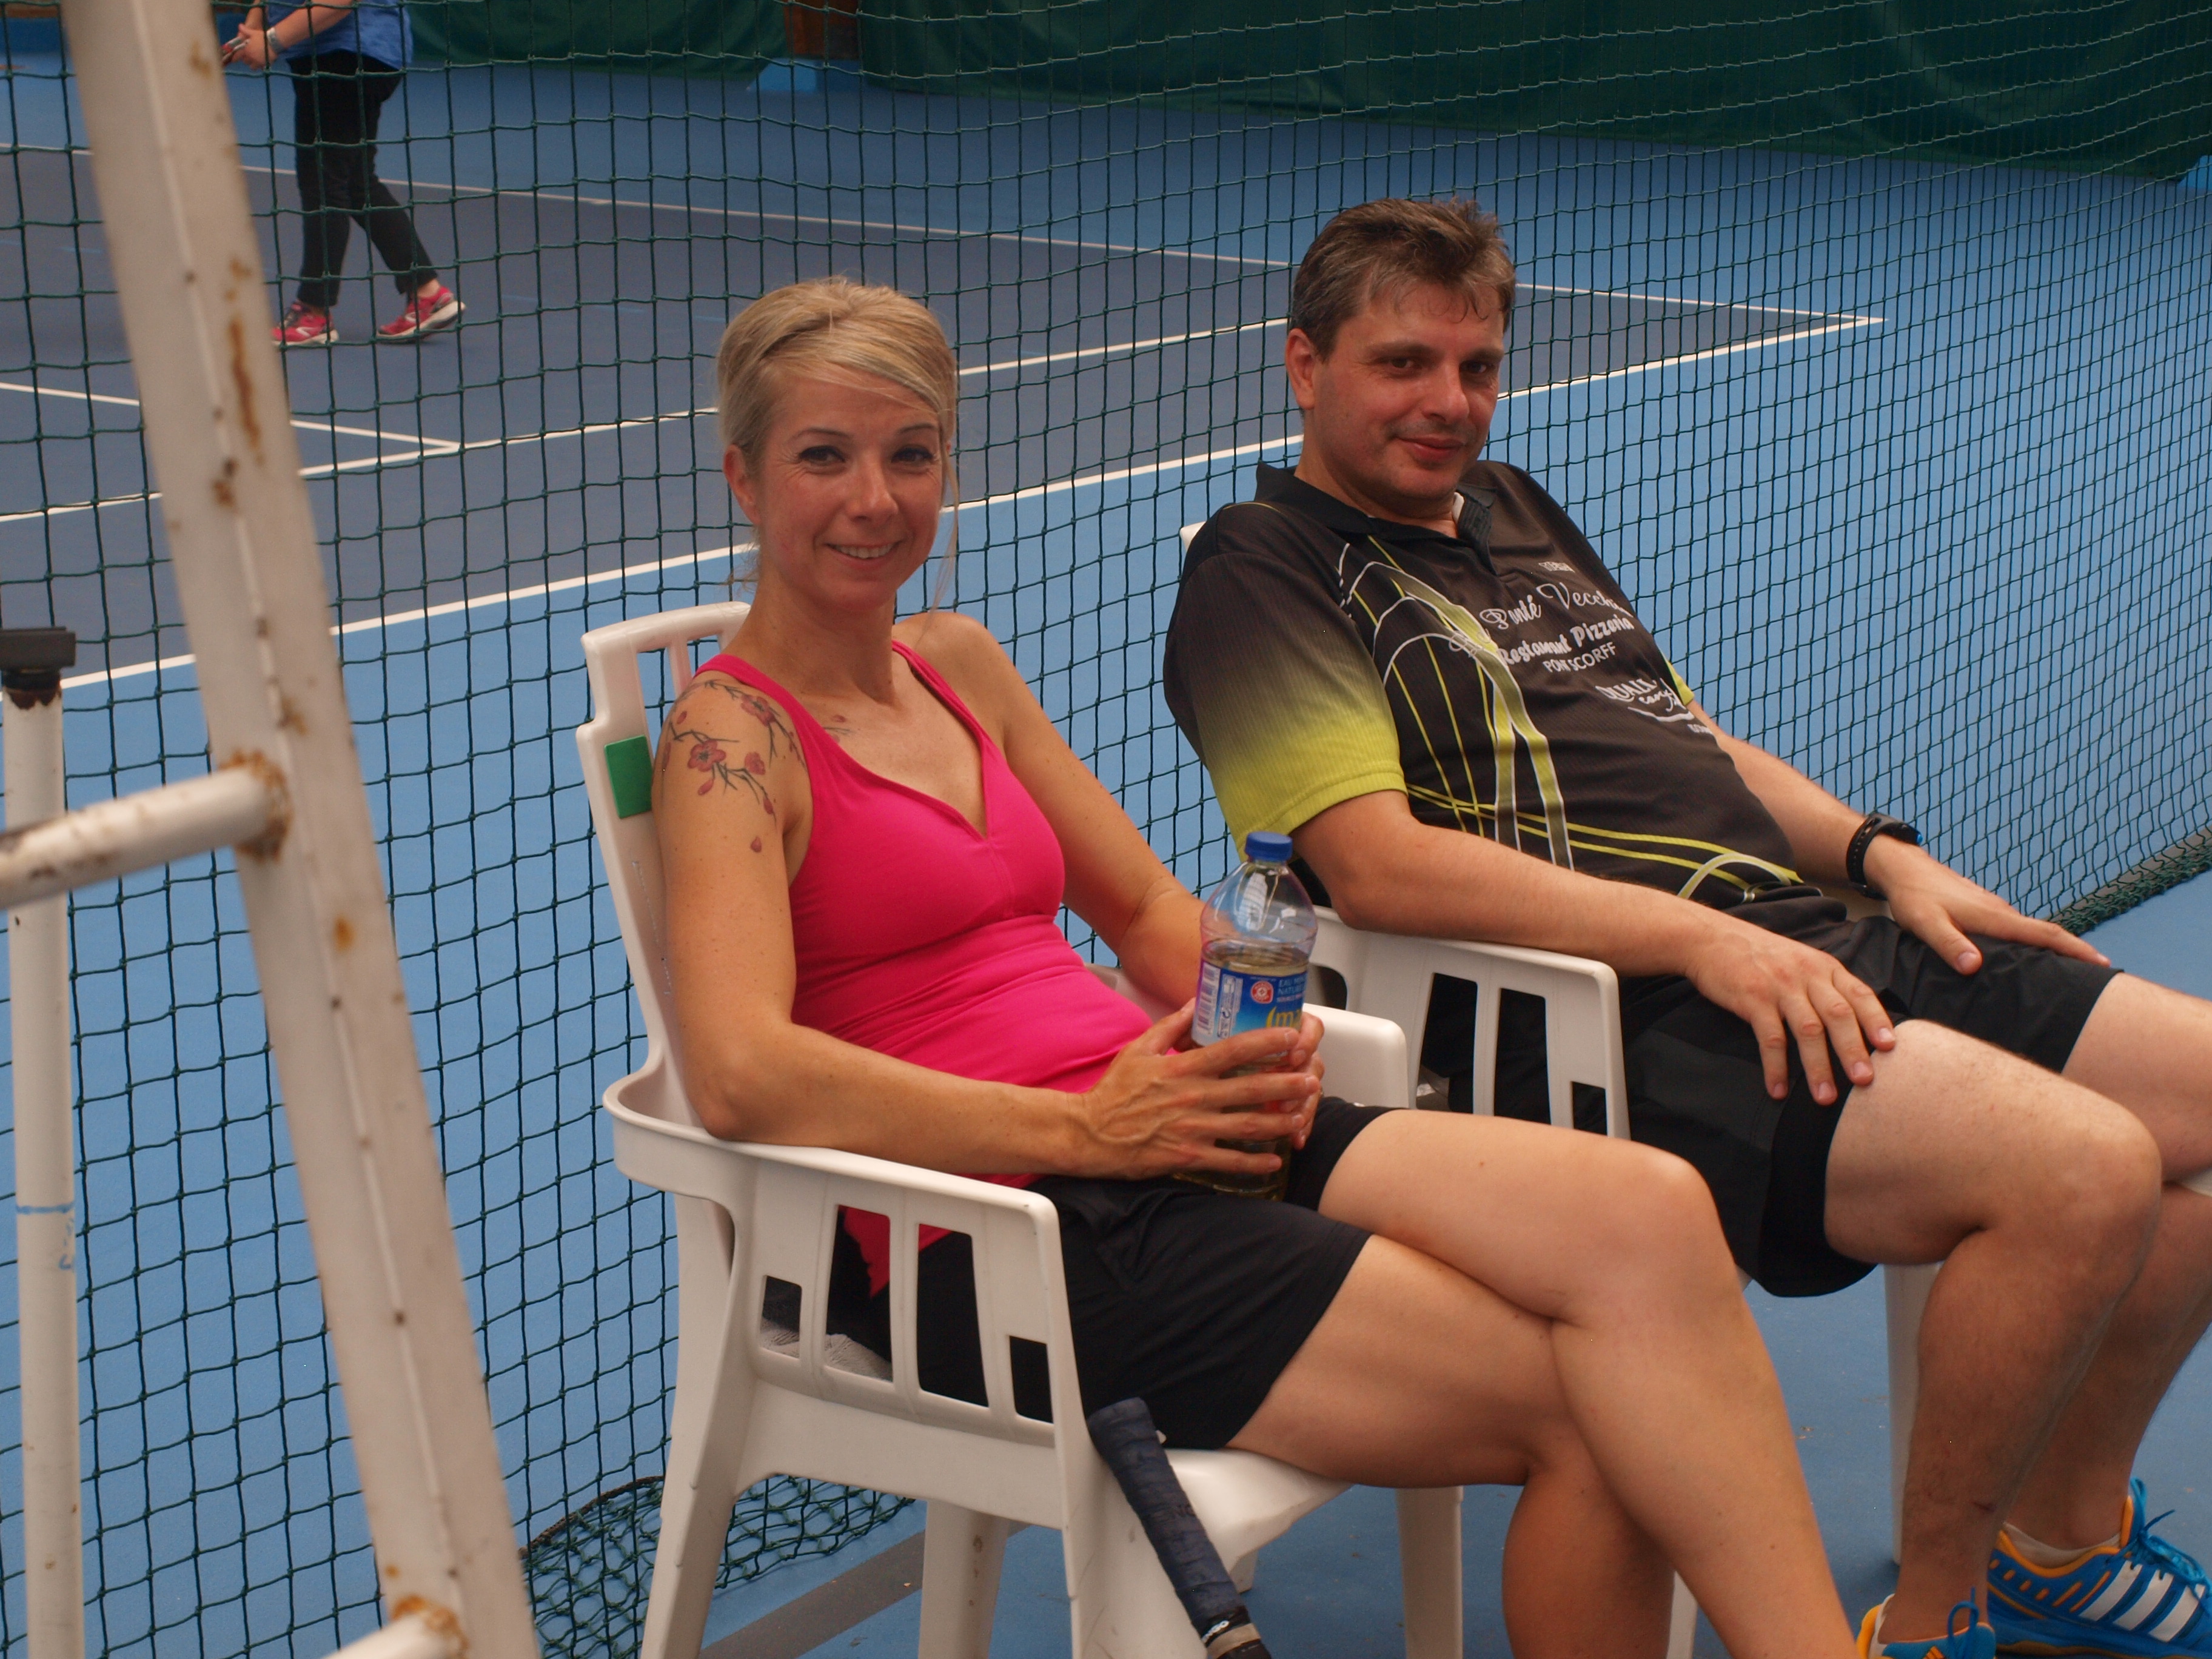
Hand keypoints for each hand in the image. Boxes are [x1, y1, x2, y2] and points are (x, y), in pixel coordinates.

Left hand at [222, 25, 275, 67]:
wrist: (274, 42)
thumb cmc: (262, 37)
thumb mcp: (252, 32)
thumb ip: (245, 30)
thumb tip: (240, 25)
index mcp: (246, 49)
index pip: (237, 56)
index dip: (235, 58)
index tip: (233, 59)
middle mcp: (250, 57)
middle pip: (245, 62)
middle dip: (246, 59)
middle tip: (248, 57)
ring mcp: (257, 61)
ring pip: (252, 67)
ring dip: (252, 64)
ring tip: (254, 61)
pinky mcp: (264, 64)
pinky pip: (259, 68)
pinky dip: (259, 66)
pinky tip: (261, 63)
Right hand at [1072, 1003, 1322, 1179]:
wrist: (1089, 1133)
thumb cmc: (1114, 1091)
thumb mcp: (1139, 1049)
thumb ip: (1171, 1025)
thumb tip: (1196, 1002)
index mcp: (1182, 1068)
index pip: (1232, 1050)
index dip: (1266, 1042)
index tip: (1292, 1036)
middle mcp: (1192, 1097)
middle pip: (1250, 1089)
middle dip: (1286, 1084)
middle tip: (1312, 1080)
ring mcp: (1192, 1129)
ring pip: (1246, 1126)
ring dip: (1278, 1122)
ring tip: (1302, 1117)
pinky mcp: (1187, 1157)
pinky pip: (1228, 1161)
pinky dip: (1253, 1163)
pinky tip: (1274, 1162)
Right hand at [1683, 916, 1895, 1105]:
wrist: (1710, 938)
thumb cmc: (1758, 955)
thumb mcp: (1800, 960)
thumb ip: (1825, 985)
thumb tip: (1853, 1024)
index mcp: (1824, 967)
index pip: (1860, 994)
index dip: (1877, 1021)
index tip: (1890, 1048)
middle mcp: (1807, 975)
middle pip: (1839, 1015)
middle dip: (1854, 1050)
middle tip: (1865, 1081)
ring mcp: (1780, 986)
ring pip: (1808, 1030)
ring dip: (1818, 1066)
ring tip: (1825, 1098)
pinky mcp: (1752, 998)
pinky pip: (1770, 1038)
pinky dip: (1776, 1067)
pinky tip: (1778, 1089)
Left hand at [1864, 837, 2109, 977]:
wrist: (1904, 869)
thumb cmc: (1914, 897)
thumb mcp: (1925, 923)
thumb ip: (1948, 944)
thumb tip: (1974, 966)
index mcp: (1995, 917)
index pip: (2044, 934)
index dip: (2075, 949)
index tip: (2103, 963)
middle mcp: (2001, 912)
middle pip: (2047, 934)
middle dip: (2076, 952)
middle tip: (2102, 976)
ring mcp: (1994, 911)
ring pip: (2032, 933)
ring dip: (2056, 949)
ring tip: (2074, 974)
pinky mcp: (1984, 911)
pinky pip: (2017, 930)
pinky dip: (2034, 943)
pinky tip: (2032, 958)